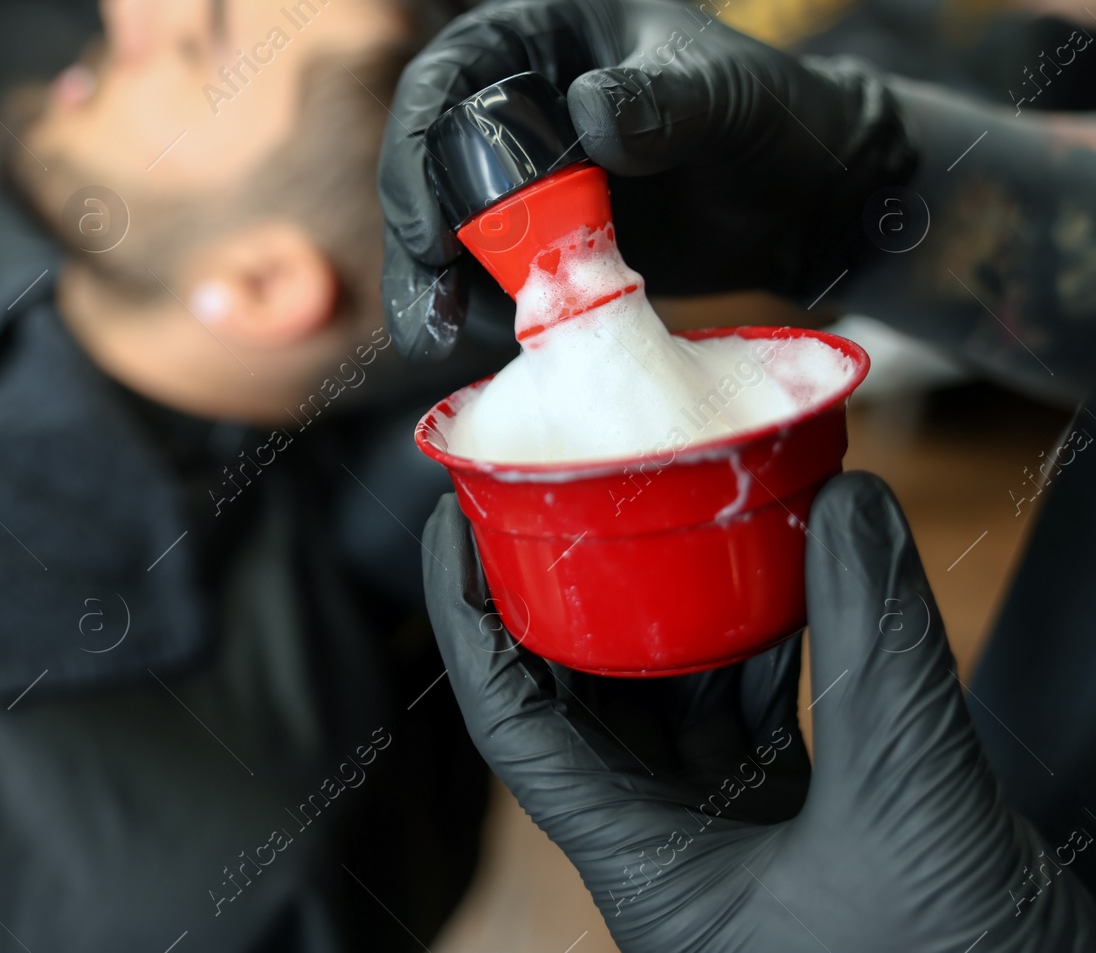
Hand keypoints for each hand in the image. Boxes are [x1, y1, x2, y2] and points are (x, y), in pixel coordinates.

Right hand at [380, 0, 915, 359]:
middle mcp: (515, 95)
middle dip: (417, 239)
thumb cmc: (777, 119)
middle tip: (430, 312)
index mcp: (543, 29)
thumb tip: (591, 115)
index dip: (418, 151)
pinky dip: (481, 311)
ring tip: (439, 342)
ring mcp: (521, 171)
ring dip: (433, 288)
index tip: (432, 231)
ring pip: (442, 226)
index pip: (446, 77)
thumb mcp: (730, 99)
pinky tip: (494, 343)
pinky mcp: (536, 234)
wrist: (812, 201)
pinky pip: (484, 273)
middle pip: (425, 161)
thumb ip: (667, 101)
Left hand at [422, 472, 1095, 950]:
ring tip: (681, 522)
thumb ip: (879, 652)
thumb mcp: (908, 806)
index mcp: (641, 866)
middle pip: (579, 698)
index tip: (455, 525)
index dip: (467, 616)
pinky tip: (787, 589)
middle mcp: (666, 850)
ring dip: (677, 614)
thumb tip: (849, 507)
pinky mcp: (794, 835)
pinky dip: (758, 649)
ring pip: (668, 703)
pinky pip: (745, 718)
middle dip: (571, 595)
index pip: (508, 720)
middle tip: (569, 497)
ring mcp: (729, 844)